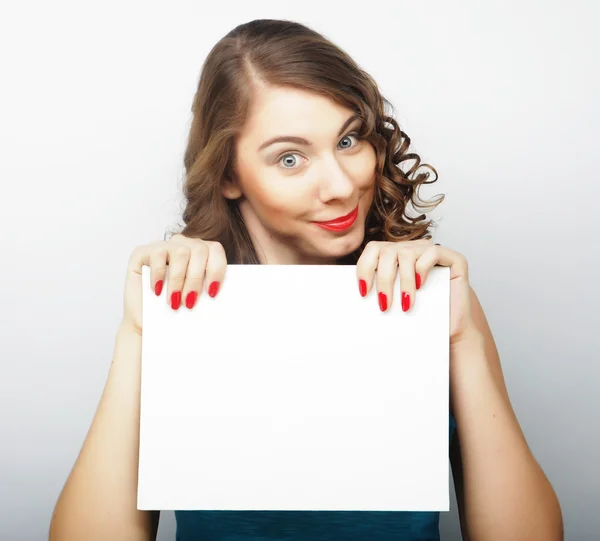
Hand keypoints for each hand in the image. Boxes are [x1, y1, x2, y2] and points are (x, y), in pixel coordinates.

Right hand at [122, 234, 226, 334]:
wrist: (146, 324)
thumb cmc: (173, 312)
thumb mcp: (196, 300)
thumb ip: (208, 291)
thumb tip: (218, 292)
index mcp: (201, 253)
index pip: (215, 249)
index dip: (216, 269)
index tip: (212, 292)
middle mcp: (183, 245)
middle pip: (199, 250)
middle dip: (196, 278)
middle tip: (190, 302)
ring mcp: (163, 246)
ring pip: (181, 252)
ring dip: (179, 280)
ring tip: (174, 301)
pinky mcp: (142, 252)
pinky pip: (157, 254)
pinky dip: (159, 274)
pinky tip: (157, 290)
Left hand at [355, 239, 473, 343]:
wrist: (451, 332)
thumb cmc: (421, 318)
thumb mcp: (392, 301)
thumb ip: (376, 290)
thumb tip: (352, 294)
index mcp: (397, 256)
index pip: (373, 249)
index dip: (365, 267)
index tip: (363, 291)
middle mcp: (414, 250)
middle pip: (388, 251)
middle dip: (383, 279)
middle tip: (383, 304)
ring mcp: (434, 252)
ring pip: (407, 252)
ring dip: (403, 280)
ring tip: (405, 303)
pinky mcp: (454, 258)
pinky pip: (433, 252)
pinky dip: (422, 269)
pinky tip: (421, 285)